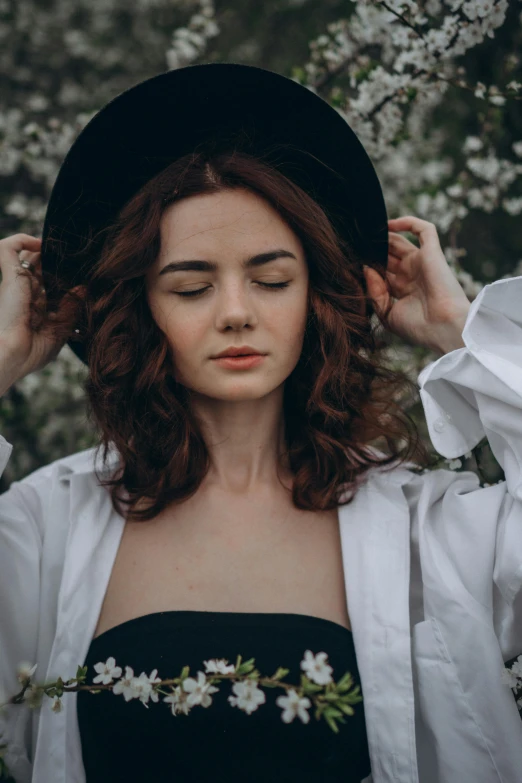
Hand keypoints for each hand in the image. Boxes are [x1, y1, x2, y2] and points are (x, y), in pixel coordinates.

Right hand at [0, 233, 84, 387]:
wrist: (14, 355)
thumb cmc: (33, 351)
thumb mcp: (60, 329)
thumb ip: (72, 308)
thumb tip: (84, 288)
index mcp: (36, 307)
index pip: (48, 283)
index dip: (61, 275)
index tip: (79, 273)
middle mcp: (25, 293)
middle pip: (39, 266)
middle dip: (55, 260)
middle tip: (74, 258)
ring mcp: (16, 284)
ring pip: (26, 254)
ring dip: (42, 248)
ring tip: (60, 249)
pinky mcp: (10, 277)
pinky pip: (8, 247)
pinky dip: (23, 239)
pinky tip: (41, 244)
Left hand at [363, 216, 470, 352]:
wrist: (443, 329)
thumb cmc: (418, 328)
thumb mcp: (387, 314)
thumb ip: (375, 292)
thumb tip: (366, 268)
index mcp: (401, 290)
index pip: (379, 271)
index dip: (366, 265)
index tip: (348, 261)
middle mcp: (410, 274)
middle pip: (386, 255)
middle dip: (371, 249)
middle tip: (353, 243)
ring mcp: (421, 262)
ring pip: (399, 241)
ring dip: (382, 235)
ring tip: (364, 233)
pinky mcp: (433, 252)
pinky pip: (424, 229)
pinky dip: (408, 222)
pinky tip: (388, 225)